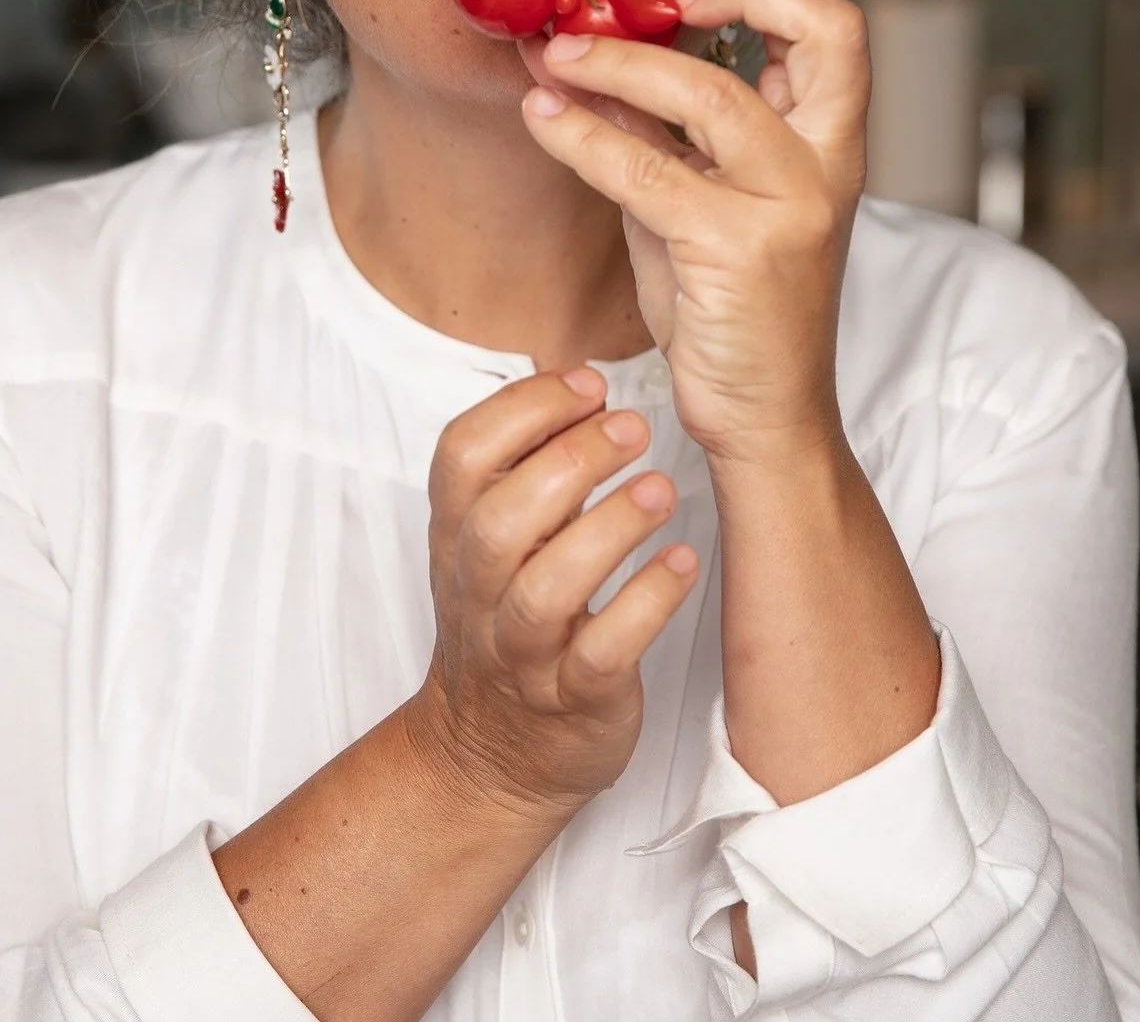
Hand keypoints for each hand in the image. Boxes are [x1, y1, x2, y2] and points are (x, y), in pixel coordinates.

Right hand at [411, 368, 698, 818]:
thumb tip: (579, 381)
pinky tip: (683, 566)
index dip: (521, 410)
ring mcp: (523, 652)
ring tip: (663, 490)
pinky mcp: (574, 703)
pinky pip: (601, 655)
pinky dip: (644, 605)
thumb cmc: (507, 623)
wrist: (489, 758)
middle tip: (633, 429)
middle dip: (568, 463)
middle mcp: (480, 592)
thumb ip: (523, 469)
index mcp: (456, 537)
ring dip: (608, 530)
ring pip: (545, 589)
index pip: (460, 456)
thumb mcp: (491, 543)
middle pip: (499, 520)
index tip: (588, 385)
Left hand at [519, 0, 868, 467]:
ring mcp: (792, 204)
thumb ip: (655, 130)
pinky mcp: (742, 252)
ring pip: (711, 92)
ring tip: (556, 49)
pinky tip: (542, 118)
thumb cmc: (732, 303)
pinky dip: (584, 137)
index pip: (823, 8)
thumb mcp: (692, 198)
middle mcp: (827, 159)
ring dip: (620, 60)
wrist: (766, 415)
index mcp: (826, 134)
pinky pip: (649, 172)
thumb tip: (578, 54)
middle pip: (821, 22)